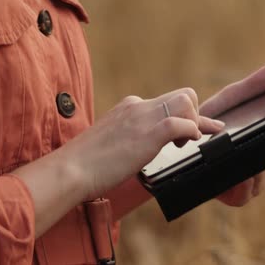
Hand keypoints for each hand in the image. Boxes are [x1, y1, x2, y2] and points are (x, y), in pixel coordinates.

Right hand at [14, 87, 223, 235]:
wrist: (71, 169)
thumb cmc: (85, 164)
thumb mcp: (110, 143)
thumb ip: (126, 138)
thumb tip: (137, 149)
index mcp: (128, 107)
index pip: (164, 101)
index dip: (181, 117)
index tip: (187, 132)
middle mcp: (138, 106)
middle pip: (182, 95)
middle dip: (193, 115)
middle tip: (184, 140)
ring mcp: (144, 117)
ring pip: (187, 101)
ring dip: (193, 122)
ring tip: (181, 144)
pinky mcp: (150, 132)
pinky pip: (184, 123)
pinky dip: (192, 132)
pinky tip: (185, 145)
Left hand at [199, 60, 264, 206]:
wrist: (174, 138)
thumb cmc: (205, 118)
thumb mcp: (232, 98)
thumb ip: (255, 83)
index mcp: (258, 145)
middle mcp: (253, 166)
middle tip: (260, 152)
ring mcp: (242, 183)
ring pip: (260, 184)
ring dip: (255, 175)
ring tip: (248, 162)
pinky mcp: (227, 195)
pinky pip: (242, 196)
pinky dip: (243, 187)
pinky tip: (238, 175)